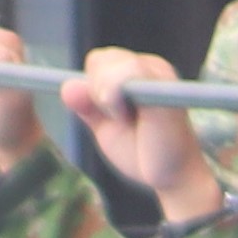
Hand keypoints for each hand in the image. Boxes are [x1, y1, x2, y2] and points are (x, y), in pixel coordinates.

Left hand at [59, 46, 228, 219]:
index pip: (99, 61)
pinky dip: (114, 94)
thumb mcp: (106, 128)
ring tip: (125, 120)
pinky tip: (125, 116)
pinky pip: (129, 70)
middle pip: (101, 59)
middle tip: (117, 119)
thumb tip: (66, 86)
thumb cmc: (143, 153)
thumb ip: (88, 107)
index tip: (106, 115)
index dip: (91, 87)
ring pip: (112, 62)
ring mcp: (159, 73)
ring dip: (105, 94)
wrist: (171, 178)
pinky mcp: (164, 85)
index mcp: (138, 73)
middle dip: (95, 90)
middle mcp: (151, 67)